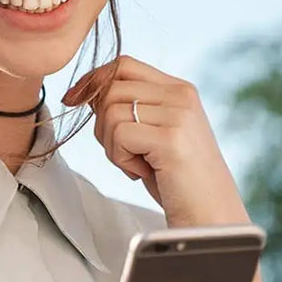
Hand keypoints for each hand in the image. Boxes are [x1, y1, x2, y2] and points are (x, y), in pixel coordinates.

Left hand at [62, 55, 249, 226]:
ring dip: (111, 145)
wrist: (209, 217)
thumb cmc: (174, 179)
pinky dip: (120, 158)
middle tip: (123, 153)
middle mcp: (181, 95)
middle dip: (101, 124)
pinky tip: (142, 172)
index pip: (123, 64)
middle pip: (111, 88)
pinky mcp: (171, 138)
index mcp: (178, 89)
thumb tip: (83, 90)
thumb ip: (126, 106)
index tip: (72, 99)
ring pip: (110, 111)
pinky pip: (118, 134)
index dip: (92, 79)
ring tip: (136, 164)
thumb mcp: (150, 132)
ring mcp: (179, 115)